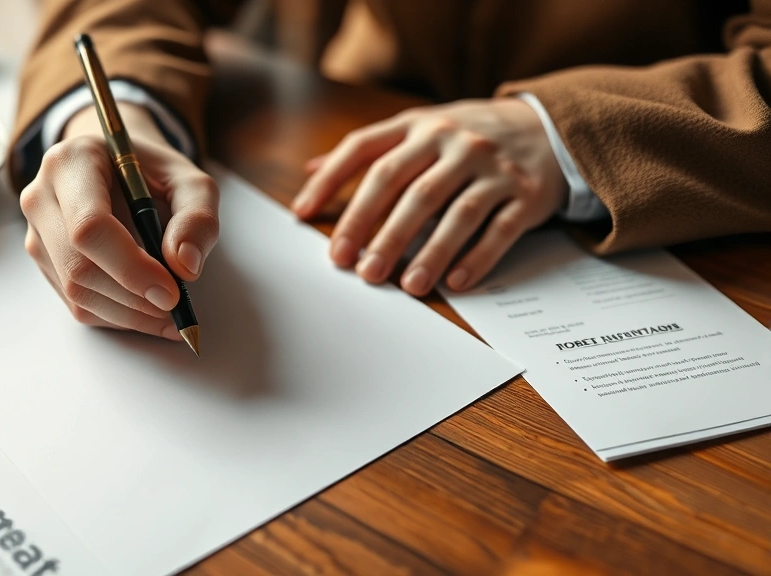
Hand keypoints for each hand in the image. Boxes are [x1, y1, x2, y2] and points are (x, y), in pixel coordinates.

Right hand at [20, 103, 218, 338]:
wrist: (118, 168)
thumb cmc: (153, 174)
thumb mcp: (191, 182)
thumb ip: (197, 218)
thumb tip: (184, 266)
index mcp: (74, 163)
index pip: (90, 226)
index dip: (130, 267)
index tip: (170, 291)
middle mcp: (42, 196)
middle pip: (78, 265)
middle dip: (133, 297)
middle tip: (176, 307)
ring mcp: (37, 231)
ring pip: (76, 291)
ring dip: (127, 313)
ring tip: (168, 312)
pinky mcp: (45, 261)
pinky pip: (76, 303)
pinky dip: (116, 316)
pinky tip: (147, 311)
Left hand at [292, 98, 566, 294]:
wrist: (548, 127)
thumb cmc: (468, 137)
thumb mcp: (420, 129)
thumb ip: (371, 149)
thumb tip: (310, 169)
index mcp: (419, 126)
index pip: (364, 149)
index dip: (329, 181)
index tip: (302, 216)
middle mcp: (454, 141)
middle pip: (408, 188)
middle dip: (378, 231)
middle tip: (357, 268)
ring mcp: (493, 167)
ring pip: (455, 213)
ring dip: (428, 252)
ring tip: (406, 286)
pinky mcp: (526, 194)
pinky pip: (498, 230)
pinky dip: (476, 257)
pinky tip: (455, 282)